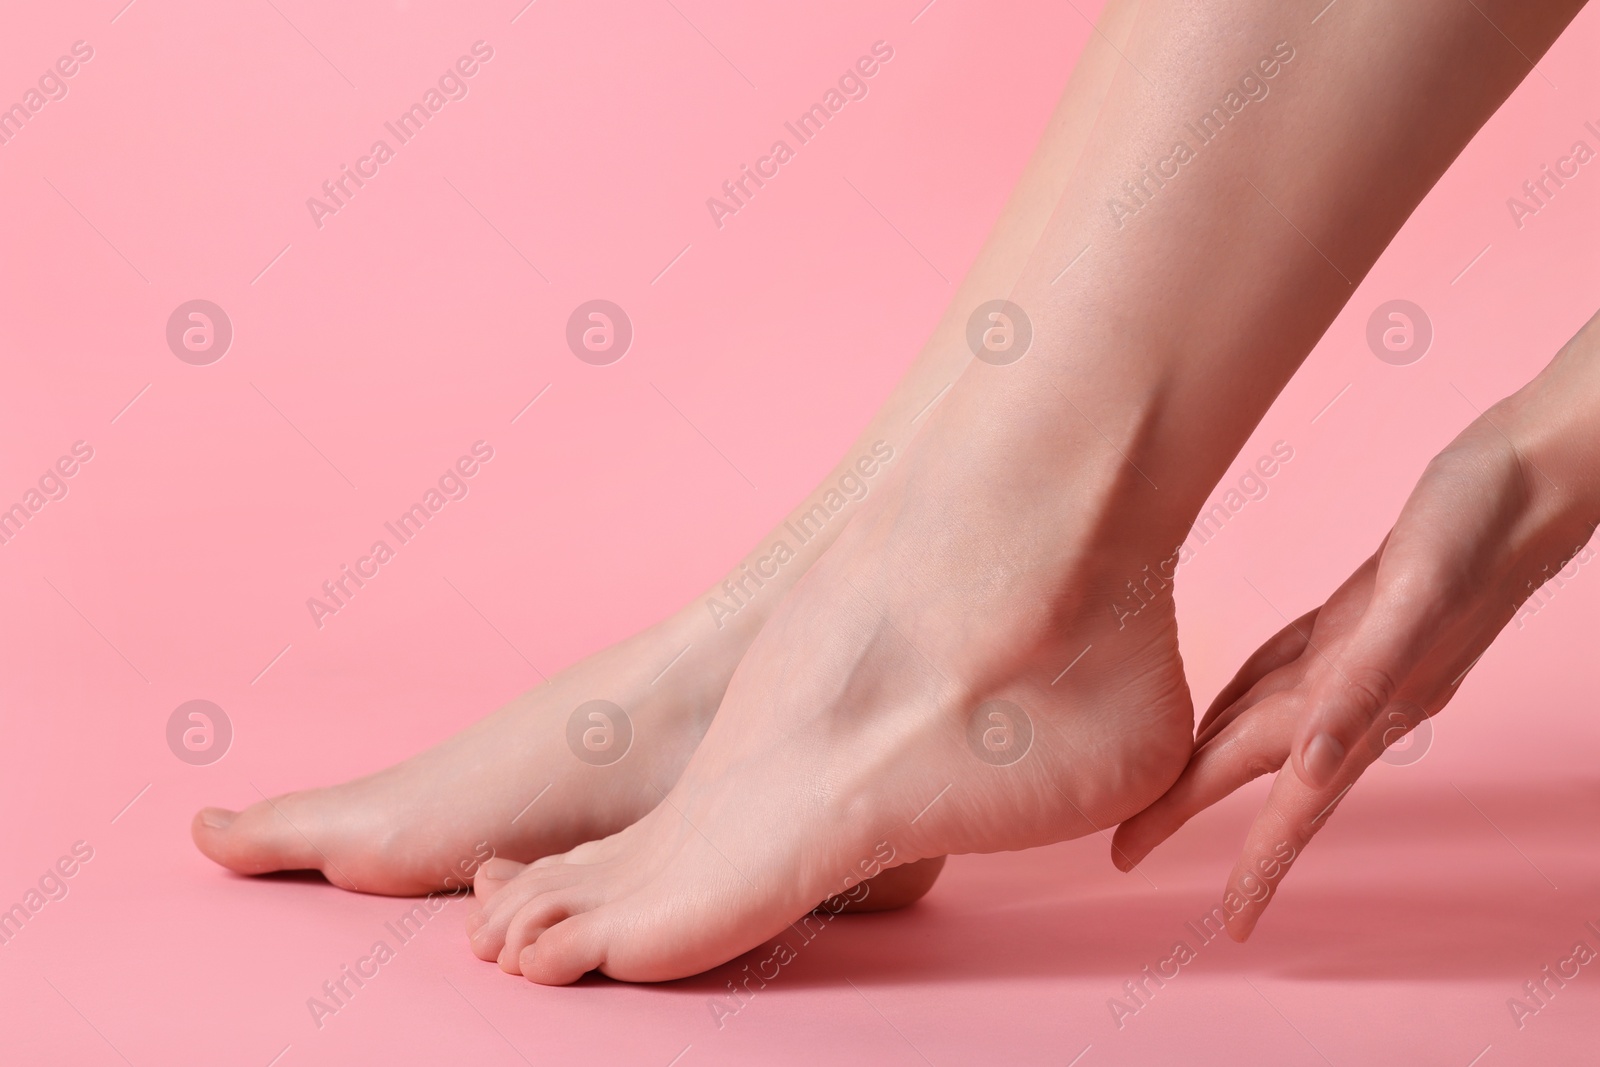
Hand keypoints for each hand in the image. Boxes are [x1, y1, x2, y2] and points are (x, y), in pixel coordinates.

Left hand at [1111, 380, 1598, 938]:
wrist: (1533, 471)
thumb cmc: (1478, 525)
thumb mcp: (1419, 596)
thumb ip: (1367, 684)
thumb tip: (1313, 768)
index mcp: (1364, 697)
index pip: (1290, 802)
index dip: (1256, 864)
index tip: (1229, 926)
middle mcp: (1359, 689)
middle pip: (1253, 768)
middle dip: (1190, 812)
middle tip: (1126, 851)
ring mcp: (1360, 655)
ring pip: (1266, 723)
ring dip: (1217, 763)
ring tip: (1165, 795)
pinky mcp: (1359, 618)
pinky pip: (1286, 671)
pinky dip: (1247, 695)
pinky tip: (1230, 701)